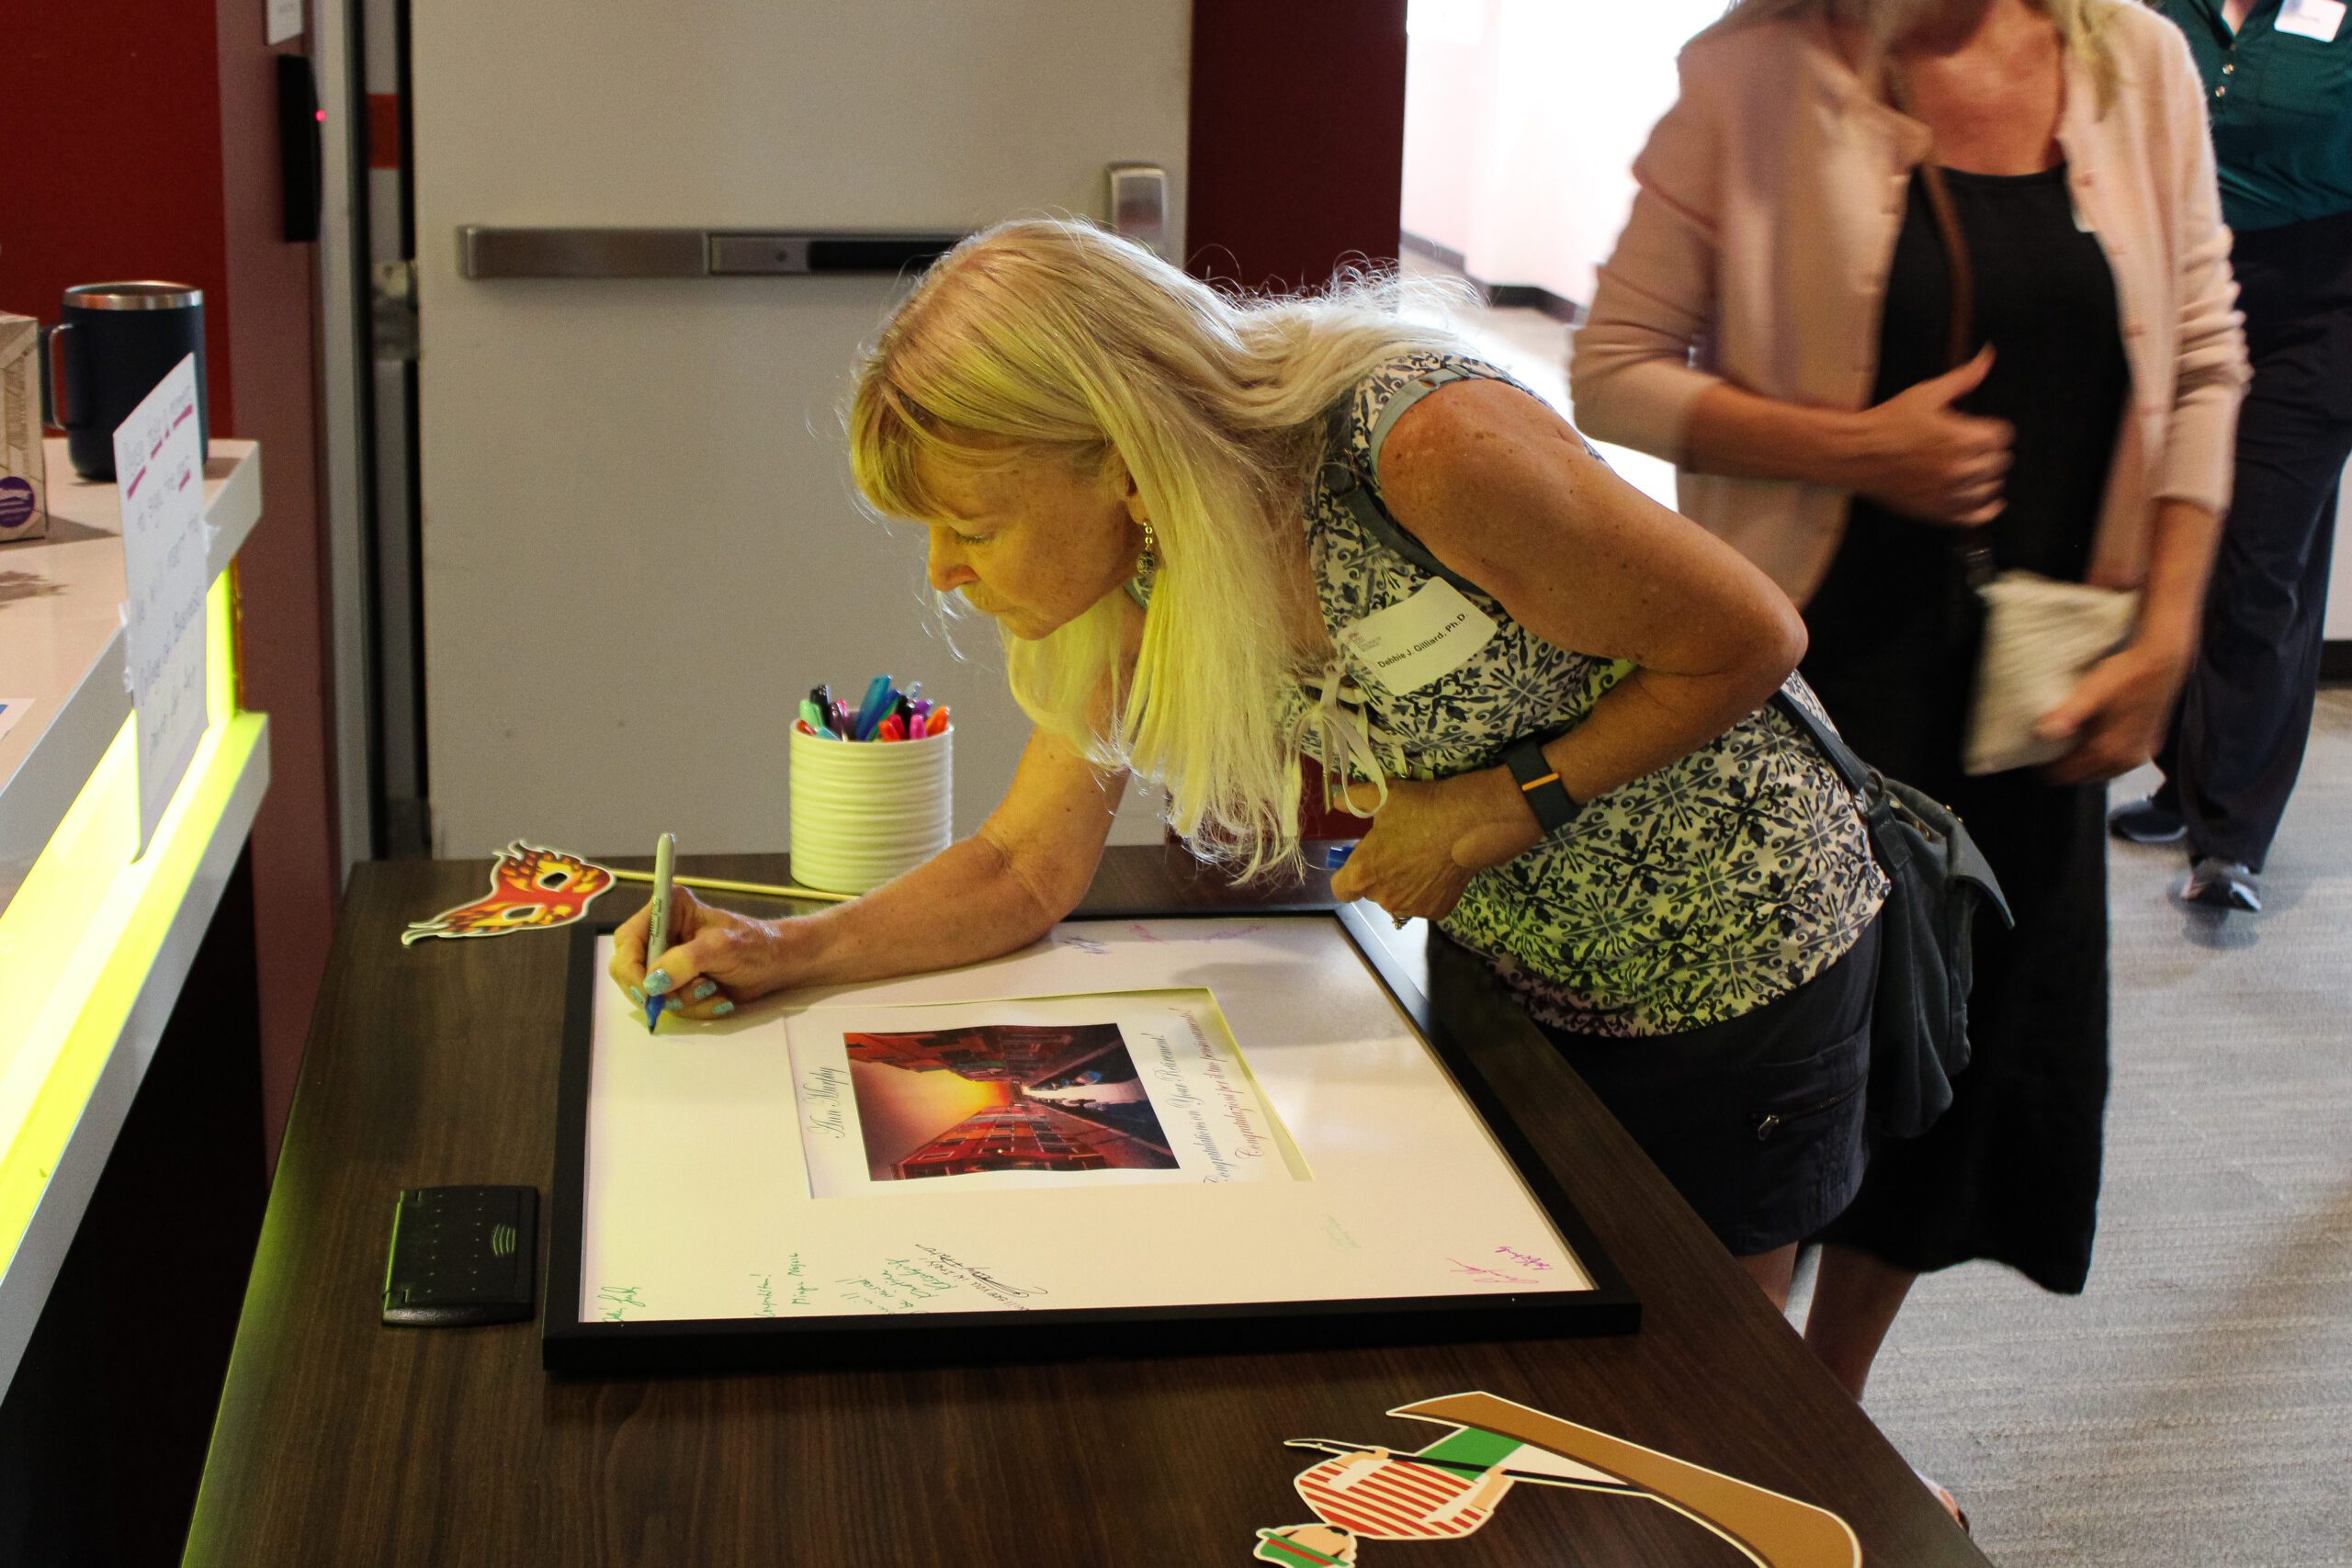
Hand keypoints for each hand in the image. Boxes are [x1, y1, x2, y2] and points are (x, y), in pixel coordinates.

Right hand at [607, 886, 795, 1020]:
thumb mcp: (722, 947)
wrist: (778, 964)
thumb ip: (685, 961)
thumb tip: (653, 982)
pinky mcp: (679, 983)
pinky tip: (718, 996)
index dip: (631, 967)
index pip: (628, 939)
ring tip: (714, 989)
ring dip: (685, 999)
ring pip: (652, 993)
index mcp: (668, 910)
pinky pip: (672, 1005)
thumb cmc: (756, 946)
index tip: (647, 990)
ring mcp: (669, 961)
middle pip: (630, 970)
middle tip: (686, 994)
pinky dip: (695, 1007)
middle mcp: (662, 934)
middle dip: (659, 989)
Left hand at [1326, 771, 1539, 923]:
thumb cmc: (1420, 809)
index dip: (1347, 876)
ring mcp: (1411, 908)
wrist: (1467, 823)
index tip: (1361, 861)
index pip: (1340, 889)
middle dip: (1380, 875)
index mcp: (1362, 874)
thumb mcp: (1383, 796)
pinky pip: (1425, 903)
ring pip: (1398, 899)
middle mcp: (1383, 898)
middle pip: (1372, 892)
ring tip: (1421, 859)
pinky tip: (1438, 869)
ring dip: (1403, 885)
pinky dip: (1429, 891)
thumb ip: (1355, 800)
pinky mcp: (1436, 911)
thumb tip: (1338, 802)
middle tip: (1398, 851)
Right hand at [1848, 348, 2013, 525]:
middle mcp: (1963, 469)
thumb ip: (1964, 378)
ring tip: (1972, 469)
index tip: (1978, 429)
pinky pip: (1977, 517)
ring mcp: (1951, 494)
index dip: (1990, 429)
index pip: (2003, 436)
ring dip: (1987, 477)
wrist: (1856, 454)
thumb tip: (1988, 355)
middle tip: (1970, 447)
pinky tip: (1990, 501)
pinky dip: (1987, 509)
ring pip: (1992, 488)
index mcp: (1965, 438)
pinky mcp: (1939, 512)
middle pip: (2000, 462)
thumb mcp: (1927, 394)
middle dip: (1989, 452)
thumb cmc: (1888, 423)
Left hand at [2034, 642, 2187, 784]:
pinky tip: (2093, 746)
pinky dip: (2102, 761)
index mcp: (2111, 750)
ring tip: (2065, 752)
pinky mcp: (2148, 745)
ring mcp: (2139, 754)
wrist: (2162, 661)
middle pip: (2085, 777)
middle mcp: (2127, 759)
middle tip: (2046, 755)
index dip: (2048, 769)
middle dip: (2065, 769)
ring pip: (2102, 773)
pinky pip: (2118, 765)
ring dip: (2084, 767)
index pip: (2069, 773)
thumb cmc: (2128, 673)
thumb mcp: (2093, 691)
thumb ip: (2070, 714)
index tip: (2033, 760)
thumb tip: (2044, 732)